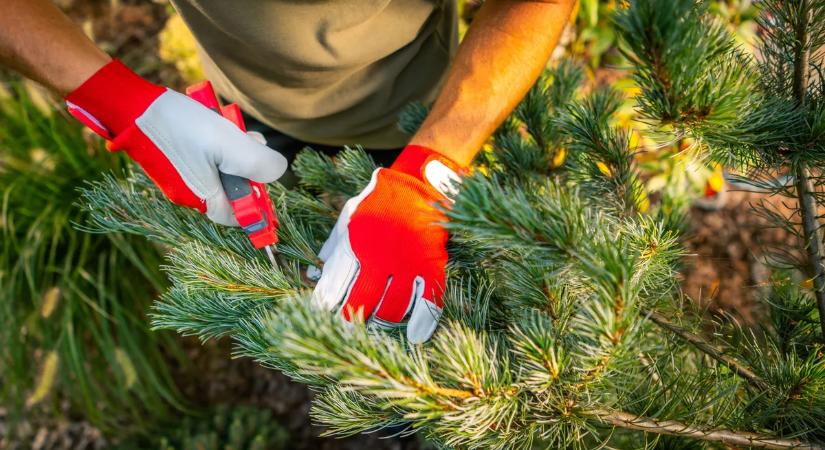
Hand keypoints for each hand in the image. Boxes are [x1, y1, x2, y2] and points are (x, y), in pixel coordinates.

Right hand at [64, 60, 286, 224]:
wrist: (133, 106)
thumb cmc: (181, 127)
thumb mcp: (231, 144)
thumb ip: (260, 164)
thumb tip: (278, 173)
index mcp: (202, 198)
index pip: (239, 215)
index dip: (258, 201)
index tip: (266, 180)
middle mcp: (190, 193)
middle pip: (233, 188)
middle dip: (247, 165)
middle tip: (250, 140)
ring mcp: (180, 176)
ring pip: (222, 168)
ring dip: (234, 148)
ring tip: (230, 126)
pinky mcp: (174, 159)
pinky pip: (206, 157)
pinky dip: (217, 142)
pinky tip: (216, 122)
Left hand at [311, 145, 461, 342]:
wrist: (419, 182)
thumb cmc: (378, 202)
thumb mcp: (348, 217)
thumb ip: (332, 247)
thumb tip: (313, 275)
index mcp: (355, 244)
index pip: (334, 287)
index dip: (325, 306)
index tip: (321, 316)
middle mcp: (380, 258)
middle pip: (361, 304)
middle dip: (352, 319)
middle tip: (350, 324)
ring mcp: (408, 264)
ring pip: (392, 309)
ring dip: (382, 321)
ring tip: (377, 323)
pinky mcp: (432, 266)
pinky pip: (429, 302)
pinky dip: (422, 323)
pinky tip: (414, 337)